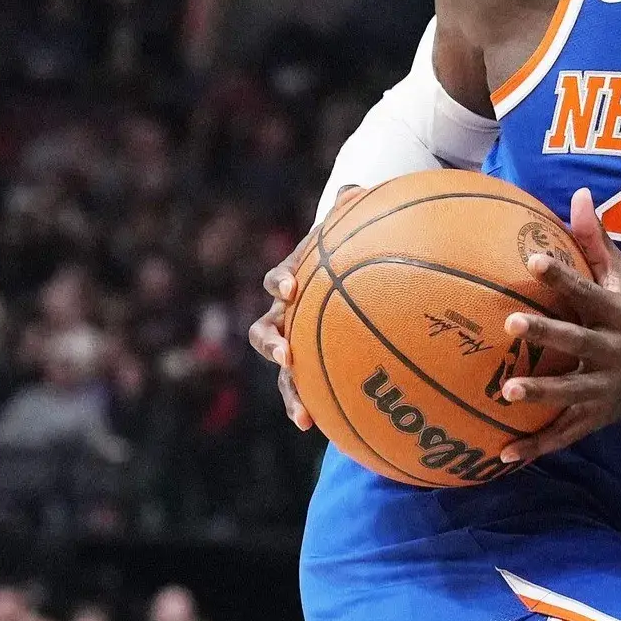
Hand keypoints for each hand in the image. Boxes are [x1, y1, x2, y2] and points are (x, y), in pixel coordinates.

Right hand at [252, 195, 362, 431]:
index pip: (278, 279)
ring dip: (290, 393)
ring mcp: (296, 344)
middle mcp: (286, 316)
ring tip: (303, 416)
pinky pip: (315, 390)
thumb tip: (355, 188)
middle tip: (286, 355)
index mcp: (293, 280)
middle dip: (272, 345)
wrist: (341, 273)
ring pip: (284, 373)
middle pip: (266, 333)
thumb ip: (353, 210)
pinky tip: (336, 433)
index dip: (281, 281)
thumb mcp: (352, 230)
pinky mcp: (313, 366)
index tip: (290, 288)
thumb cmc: (348, 250)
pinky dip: (322, 408)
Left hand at [496, 189, 620, 463]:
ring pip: (572, 391)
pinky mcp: (597, 417)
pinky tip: (502, 455)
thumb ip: (598, 241)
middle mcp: (615, 351)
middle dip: (548, 333)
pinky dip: (536, 447)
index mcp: (618, 314)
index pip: (588, 291)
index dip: (563, 276)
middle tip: (512, 323)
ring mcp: (606, 387)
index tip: (533, 261)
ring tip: (506, 392)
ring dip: (542, 392)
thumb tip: (579, 193)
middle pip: (580, 341)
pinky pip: (564, 434)